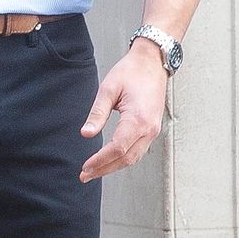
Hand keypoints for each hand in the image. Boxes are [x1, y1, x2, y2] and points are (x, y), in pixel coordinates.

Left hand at [79, 40, 167, 180]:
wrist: (152, 63)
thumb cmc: (131, 72)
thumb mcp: (108, 89)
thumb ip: (97, 113)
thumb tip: (86, 134)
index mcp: (138, 119)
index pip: (118, 148)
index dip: (100, 161)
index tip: (85, 167)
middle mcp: (149, 128)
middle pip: (126, 158)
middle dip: (104, 169)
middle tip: (85, 175)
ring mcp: (153, 130)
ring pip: (133, 157)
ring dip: (113, 167)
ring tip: (94, 171)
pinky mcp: (152, 129)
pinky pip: (138, 150)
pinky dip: (123, 159)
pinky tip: (110, 160)